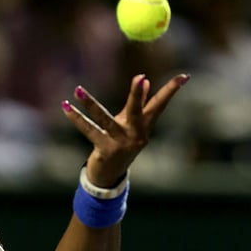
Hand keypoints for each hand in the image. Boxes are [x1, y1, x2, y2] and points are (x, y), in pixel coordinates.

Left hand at [63, 73, 189, 187]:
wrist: (110, 175)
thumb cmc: (122, 144)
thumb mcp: (132, 125)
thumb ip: (139, 104)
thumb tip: (145, 81)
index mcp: (144, 126)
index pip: (160, 104)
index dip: (172, 90)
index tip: (184, 76)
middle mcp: (134, 135)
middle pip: (136, 110)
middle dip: (137, 94)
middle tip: (140, 77)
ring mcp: (119, 143)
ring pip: (104, 119)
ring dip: (90, 104)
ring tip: (77, 90)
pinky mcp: (104, 150)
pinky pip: (88, 130)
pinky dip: (76, 118)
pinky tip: (66, 106)